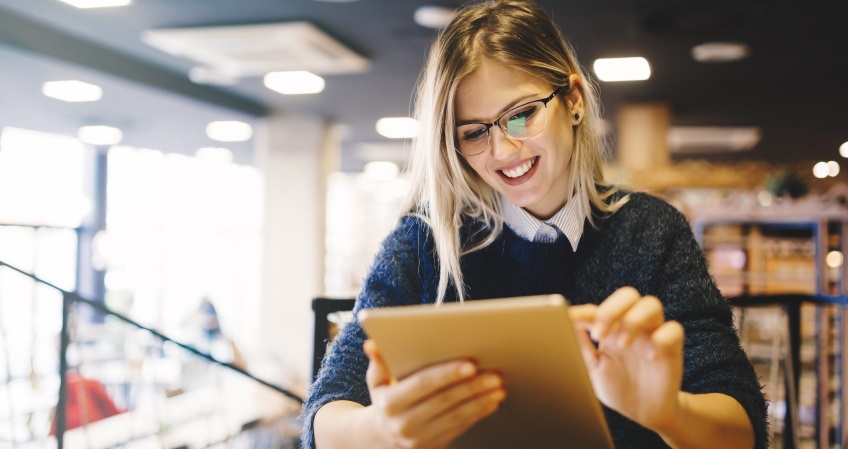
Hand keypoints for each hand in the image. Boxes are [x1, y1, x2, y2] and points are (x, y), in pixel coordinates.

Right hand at [362, 340, 505, 448]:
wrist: (384, 436)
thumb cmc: (385, 398)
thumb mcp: (376, 381)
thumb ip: (379, 361)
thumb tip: (372, 344)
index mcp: (390, 403)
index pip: (423, 384)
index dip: (447, 374)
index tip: (470, 364)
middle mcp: (405, 423)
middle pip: (445, 400)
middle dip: (472, 386)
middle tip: (494, 373)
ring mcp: (421, 438)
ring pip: (458, 415)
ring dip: (481, 400)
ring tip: (499, 385)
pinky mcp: (436, 444)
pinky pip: (462, 427)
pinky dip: (480, 412)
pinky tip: (493, 400)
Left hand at [569, 287, 683, 431]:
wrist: (643, 412)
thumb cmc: (617, 387)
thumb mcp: (593, 368)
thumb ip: (580, 346)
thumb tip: (564, 323)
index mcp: (611, 328)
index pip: (599, 309)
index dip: (584, 311)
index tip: (571, 319)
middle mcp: (632, 326)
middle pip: (627, 295)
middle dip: (611, 310)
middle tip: (599, 335)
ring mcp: (653, 334)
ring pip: (651, 304)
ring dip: (634, 320)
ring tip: (622, 345)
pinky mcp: (672, 348)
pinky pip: (673, 330)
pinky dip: (661, 340)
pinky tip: (650, 358)